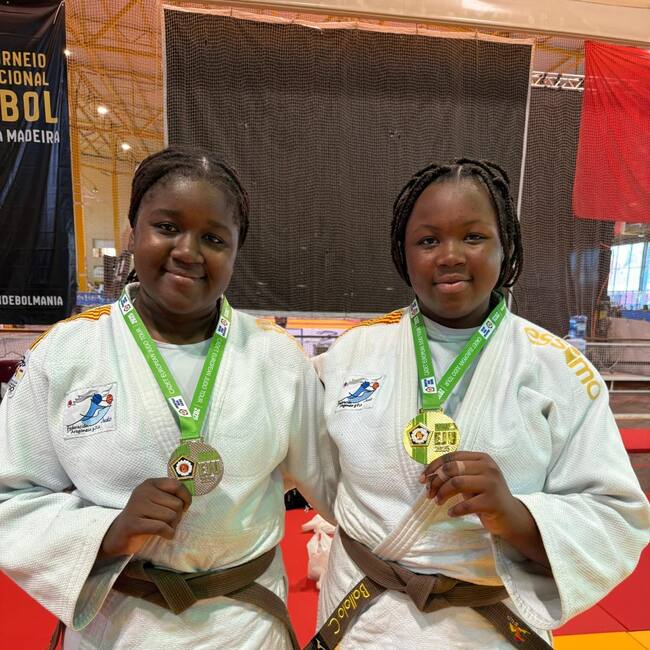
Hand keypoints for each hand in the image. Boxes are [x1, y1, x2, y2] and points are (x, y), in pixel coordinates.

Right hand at [100, 478, 191, 558]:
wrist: (119, 534)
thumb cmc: (144, 517)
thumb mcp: (156, 501)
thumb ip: (171, 496)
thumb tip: (189, 499)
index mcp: (150, 483)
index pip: (177, 485)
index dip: (186, 498)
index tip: (185, 508)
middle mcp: (143, 492)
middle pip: (176, 504)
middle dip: (178, 516)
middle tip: (170, 522)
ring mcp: (136, 506)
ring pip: (171, 516)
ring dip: (172, 526)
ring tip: (165, 528)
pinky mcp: (133, 523)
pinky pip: (161, 527)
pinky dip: (168, 533)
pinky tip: (166, 535)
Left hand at [419, 452, 548, 565]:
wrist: (510, 516)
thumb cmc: (485, 495)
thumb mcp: (472, 479)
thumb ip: (456, 473)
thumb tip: (428, 475)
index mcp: (481, 458)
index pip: (451, 456)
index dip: (433, 467)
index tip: (422, 479)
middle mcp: (488, 467)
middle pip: (452, 468)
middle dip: (436, 481)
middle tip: (429, 493)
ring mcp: (491, 483)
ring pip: (456, 483)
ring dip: (442, 494)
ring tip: (437, 502)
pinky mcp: (492, 501)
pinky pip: (466, 504)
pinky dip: (454, 509)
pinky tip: (451, 513)